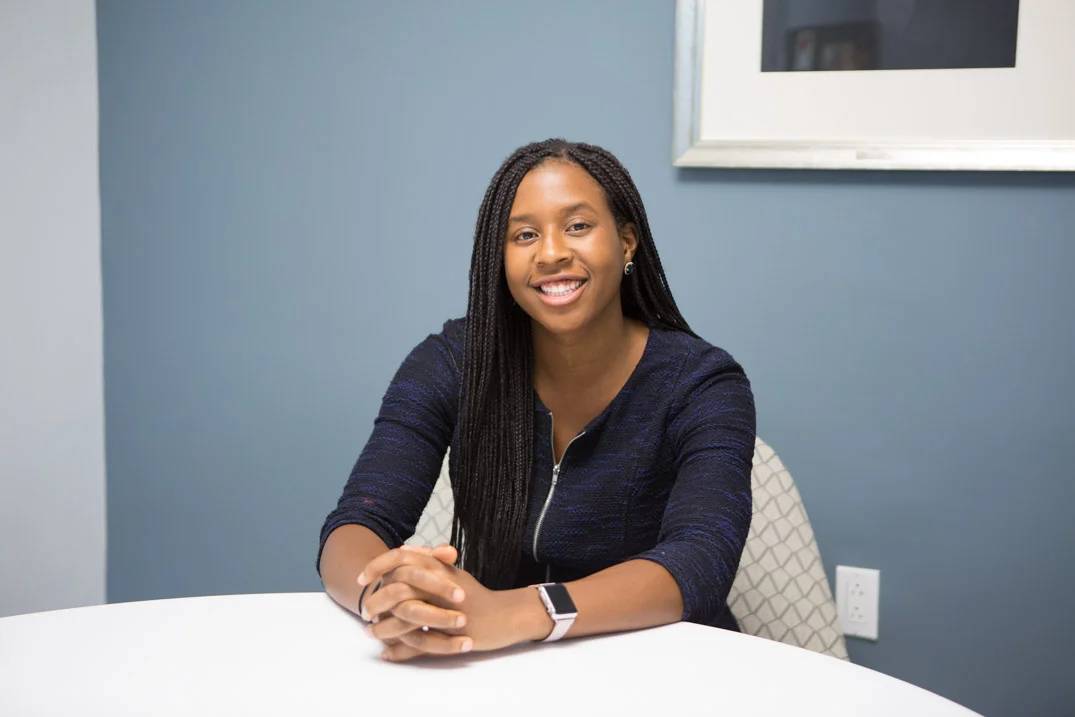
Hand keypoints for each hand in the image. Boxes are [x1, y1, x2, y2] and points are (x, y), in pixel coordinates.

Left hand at [360, 545, 545, 660]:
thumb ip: (428, 562)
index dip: (378, 566)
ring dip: (384, 627)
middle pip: (398, 588)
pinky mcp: (450, 635)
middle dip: (377, 601)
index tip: (362, 577)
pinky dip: (400, 650)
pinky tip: (387, 653)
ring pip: (404, 617)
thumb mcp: (452, 574)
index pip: (402, 559)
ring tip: (371, 633)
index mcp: (439, 569)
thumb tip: (402, 550)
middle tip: (365, 611)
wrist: (505, 616)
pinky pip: (418, 644)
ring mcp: (445, 611)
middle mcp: (440, 587)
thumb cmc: (476, 596)